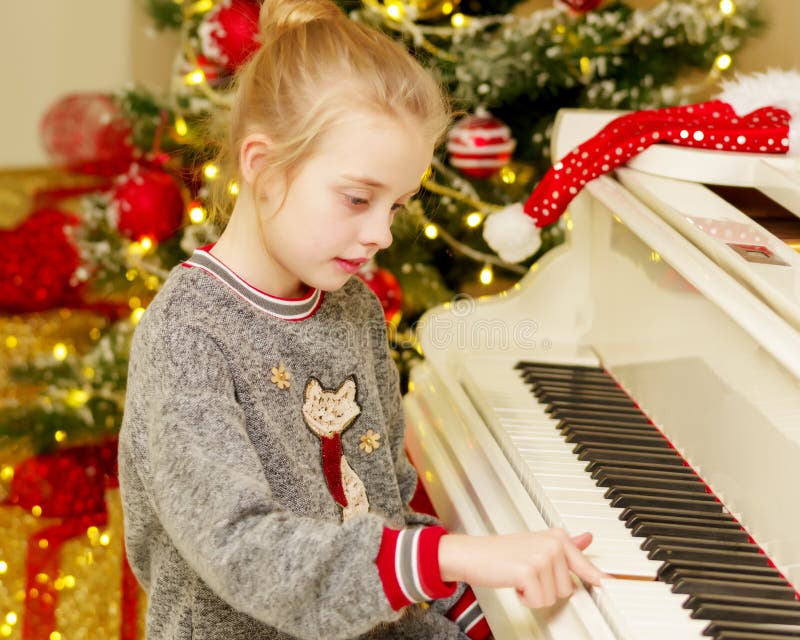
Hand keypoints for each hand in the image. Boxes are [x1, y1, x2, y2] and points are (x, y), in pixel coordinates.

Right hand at [438, 529, 606, 608]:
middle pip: (568, 588)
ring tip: (522, 578)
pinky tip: (516, 584)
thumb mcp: (537, 544)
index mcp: (557, 537)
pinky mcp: (530, 571)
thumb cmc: (503, 552)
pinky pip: (540, 601)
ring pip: (555, 596)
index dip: (600, 579)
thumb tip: (587, 538)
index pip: (586, 565)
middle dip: (548, 588)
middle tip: (529, 574)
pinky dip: (526, 599)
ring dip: (536, 594)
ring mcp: (542, 557)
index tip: (612, 585)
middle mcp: (553, 544)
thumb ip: (566, 545)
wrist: (474, 554)